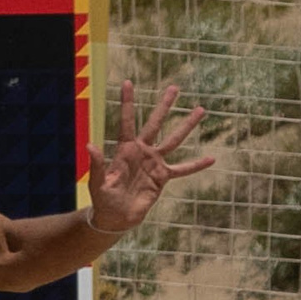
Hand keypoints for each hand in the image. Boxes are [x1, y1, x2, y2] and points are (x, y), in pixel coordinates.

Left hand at [89, 76, 214, 239]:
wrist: (115, 217)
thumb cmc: (103, 199)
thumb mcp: (97, 182)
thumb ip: (96, 164)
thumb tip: (89, 145)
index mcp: (124, 149)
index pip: (127, 121)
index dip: (127, 102)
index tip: (127, 83)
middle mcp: (141, 151)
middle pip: (155, 123)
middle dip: (164, 105)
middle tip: (174, 87)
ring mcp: (154, 162)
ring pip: (173, 140)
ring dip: (187, 125)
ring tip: (200, 110)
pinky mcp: (162, 177)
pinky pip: (182, 169)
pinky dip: (196, 165)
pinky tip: (211, 158)